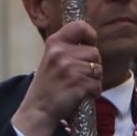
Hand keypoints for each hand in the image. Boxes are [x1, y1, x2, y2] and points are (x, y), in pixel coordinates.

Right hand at [12, 19, 102, 135]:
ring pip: (99, 69)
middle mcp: (60, 53)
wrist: (38, 109)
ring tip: (78, 85)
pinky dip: (93, 92)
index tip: (89, 44)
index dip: (90, 34)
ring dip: (93, 80)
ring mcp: (69, 68)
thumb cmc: (47, 86)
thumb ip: (66, 49)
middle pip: (95, 52)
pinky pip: (98, 84)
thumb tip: (90, 42)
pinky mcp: (78, 83)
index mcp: (54, 43)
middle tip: (78, 75)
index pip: (79, 26)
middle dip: (92, 65)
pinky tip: (80, 95)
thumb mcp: (51, 59)